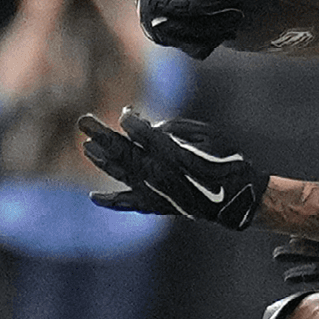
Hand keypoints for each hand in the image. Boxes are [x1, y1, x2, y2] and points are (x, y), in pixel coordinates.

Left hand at [79, 109, 268, 229]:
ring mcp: (152, 189)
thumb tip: (148, 131)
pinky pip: (127, 204)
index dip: (129, 120)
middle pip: (121, 149)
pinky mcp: (154, 205)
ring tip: (86, 148)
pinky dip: (110, 201)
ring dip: (100, 159)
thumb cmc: (224, 160)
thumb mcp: (206, 135)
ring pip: (119, 172)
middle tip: (82, 121)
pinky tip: (94, 197)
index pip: (137, 130)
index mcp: (169, 151)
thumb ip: (174, 129)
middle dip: (100, 134)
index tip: (127, 112)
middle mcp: (155, 170)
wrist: (235, 197)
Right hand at [139, 0, 244, 59]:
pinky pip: (197, 48)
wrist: (155, 20)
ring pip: (192, 30)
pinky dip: (213, 42)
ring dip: (217, 24)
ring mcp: (160, 27)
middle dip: (206, 1)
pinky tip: (227, 35)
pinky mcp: (172, 45)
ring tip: (239, 17)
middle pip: (183, 4)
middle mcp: (151, 3)